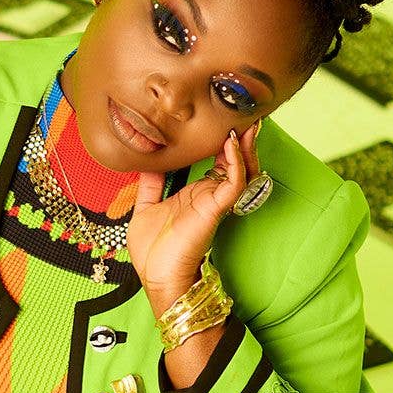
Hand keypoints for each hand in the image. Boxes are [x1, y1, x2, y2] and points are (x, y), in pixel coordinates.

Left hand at [125, 122, 262, 301]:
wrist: (157, 277)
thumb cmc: (153, 251)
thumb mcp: (145, 207)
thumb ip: (150, 184)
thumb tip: (146, 161)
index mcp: (195, 194)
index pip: (217, 163)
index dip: (222, 143)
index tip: (223, 121)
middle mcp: (208, 195)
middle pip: (234, 163)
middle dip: (241, 140)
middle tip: (245, 115)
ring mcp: (213, 202)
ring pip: (241, 170)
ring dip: (244, 147)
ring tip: (246, 123)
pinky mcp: (214, 209)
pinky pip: (233, 183)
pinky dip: (235, 163)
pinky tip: (230, 144)